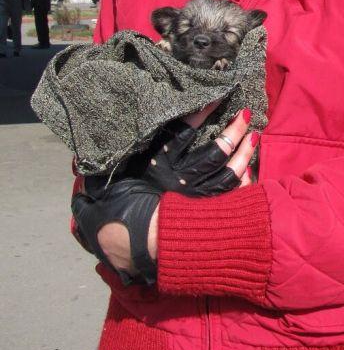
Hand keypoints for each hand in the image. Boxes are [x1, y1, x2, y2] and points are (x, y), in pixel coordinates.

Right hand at [83, 110, 258, 279]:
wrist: (125, 252)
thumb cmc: (111, 214)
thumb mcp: (101, 187)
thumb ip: (98, 169)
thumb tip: (83, 157)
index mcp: (157, 168)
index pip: (182, 133)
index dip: (199, 113)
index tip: (215, 97)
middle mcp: (180, 182)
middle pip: (213, 153)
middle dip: (231, 132)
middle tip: (244, 115)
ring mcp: (195, 200)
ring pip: (227, 174)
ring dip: (243, 154)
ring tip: (254, 136)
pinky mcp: (205, 216)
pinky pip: (230, 200)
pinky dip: (243, 185)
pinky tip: (250, 172)